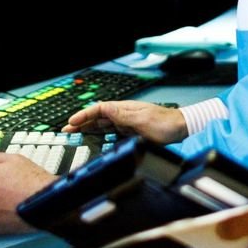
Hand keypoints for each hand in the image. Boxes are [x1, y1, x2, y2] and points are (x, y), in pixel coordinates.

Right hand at [63, 100, 186, 142]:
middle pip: (97, 117)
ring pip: (102, 124)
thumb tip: (103, 108)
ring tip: (74, 133)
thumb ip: (122, 115)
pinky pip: (110, 132)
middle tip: (66, 130)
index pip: (99, 109)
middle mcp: (123, 114)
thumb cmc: (165, 124)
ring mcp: (126, 123)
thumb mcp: (142, 119)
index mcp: (124, 109)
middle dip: (81, 122)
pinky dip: (99, 135)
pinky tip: (93, 139)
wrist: (180, 130)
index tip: (72, 122)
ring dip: (88, 128)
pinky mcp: (130, 132)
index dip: (84, 115)